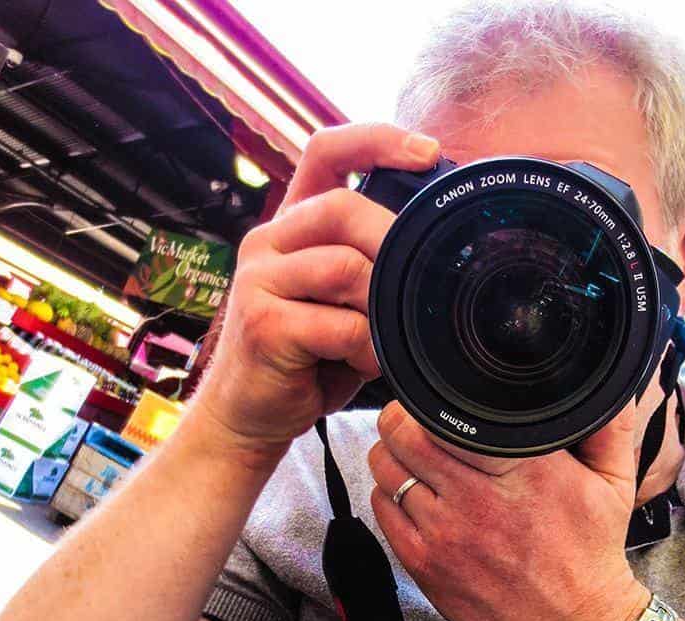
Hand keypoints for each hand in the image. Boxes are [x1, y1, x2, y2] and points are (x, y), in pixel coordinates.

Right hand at [191, 122, 442, 461]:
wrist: (249, 415)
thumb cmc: (306, 359)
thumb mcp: (342, 303)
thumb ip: (370, 268)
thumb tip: (435, 253)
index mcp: (292, 227)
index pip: (326, 152)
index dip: (377, 141)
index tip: (428, 152)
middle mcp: (267, 242)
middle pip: (342, 209)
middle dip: (393, 247)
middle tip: (414, 288)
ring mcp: (259, 280)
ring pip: (346, 268)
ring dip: (380, 311)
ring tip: (380, 342)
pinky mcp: (262, 323)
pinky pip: (340, 324)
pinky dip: (366, 349)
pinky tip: (360, 363)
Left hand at [368, 400, 650, 620]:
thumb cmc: (592, 548)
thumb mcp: (616, 482)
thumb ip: (611, 424)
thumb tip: (609, 384)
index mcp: (524, 470)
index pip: (447, 418)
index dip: (427, 401)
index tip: (433, 399)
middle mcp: (479, 500)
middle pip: (404, 437)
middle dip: (401, 421)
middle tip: (411, 421)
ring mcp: (447, 535)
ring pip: (386, 471)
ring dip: (391, 456)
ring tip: (410, 457)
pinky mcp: (426, 565)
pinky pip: (383, 510)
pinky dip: (389, 493)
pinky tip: (411, 494)